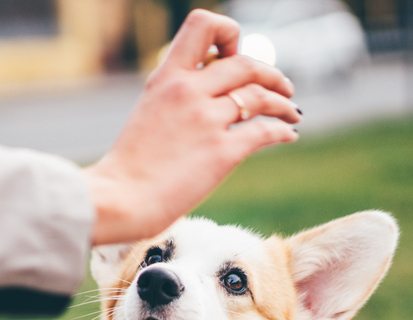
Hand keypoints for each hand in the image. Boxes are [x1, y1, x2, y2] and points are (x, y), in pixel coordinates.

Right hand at [83, 9, 299, 245]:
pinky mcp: (222, 151)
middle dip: (271, 74)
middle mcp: (189, 91)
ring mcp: (207, 120)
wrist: (120, 199)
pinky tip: (288, 135)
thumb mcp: (149, 113)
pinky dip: (282, 131)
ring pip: (261, 96)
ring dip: (284, 103)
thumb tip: (211, 94)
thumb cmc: (130, 166)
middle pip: (246, 63)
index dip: (228, 35)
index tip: (234, 56)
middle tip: (283, 88)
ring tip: (292, 112)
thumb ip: (177, 97)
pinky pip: (265, 131)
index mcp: (166, 77)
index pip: (204, 26)